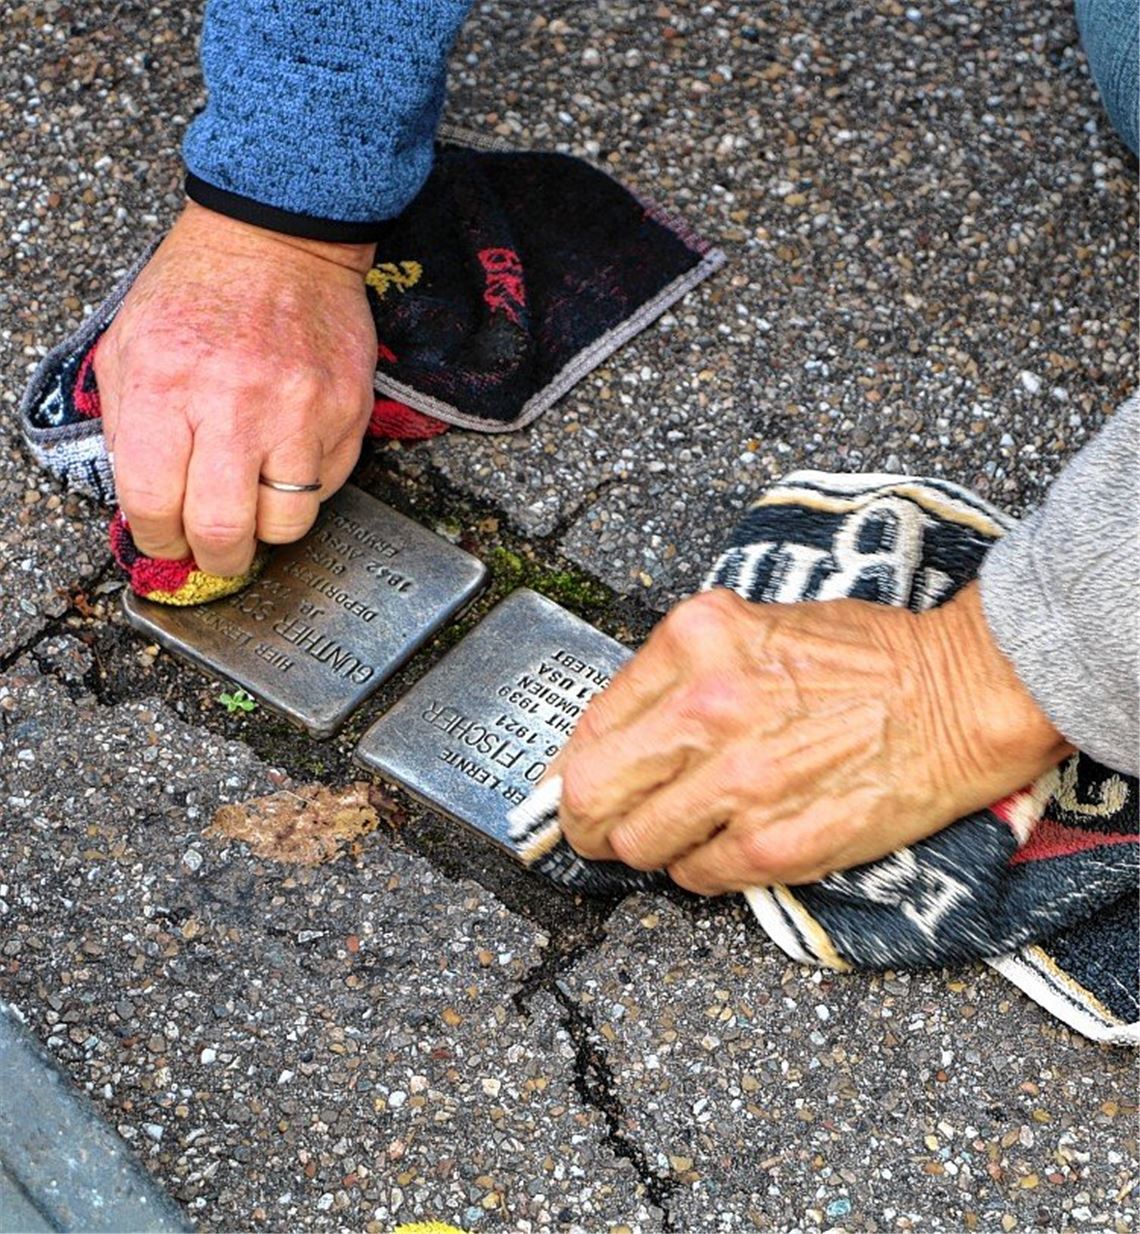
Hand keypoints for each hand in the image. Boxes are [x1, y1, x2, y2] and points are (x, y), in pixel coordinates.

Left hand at [94, 201, 377, 575]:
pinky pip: (328, 486)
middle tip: (214, 553)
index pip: (155, 503)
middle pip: (224, 529)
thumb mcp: (130, 346)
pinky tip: (287, 460)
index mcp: (167, 386)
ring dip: (266, 530)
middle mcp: (235, 403)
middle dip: (215, 558)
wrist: (278, 239)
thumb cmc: (197, 292)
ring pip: (286, 522)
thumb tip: (150, 507)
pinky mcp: (348, 411)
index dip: (158, 540)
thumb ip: (130, 428)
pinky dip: (305, 488)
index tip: (166, 543)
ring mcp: (301, 410)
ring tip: (255, 508)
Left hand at [557, 582, 1072, 893]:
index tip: (574, 789)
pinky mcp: (776, 843)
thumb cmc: (867, 658)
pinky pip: (698, 878)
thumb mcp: (753, 627)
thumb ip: (680, 675)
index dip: (573, 772)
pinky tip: (730, 845)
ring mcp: (739, 781)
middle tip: (601, 830)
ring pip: (639, 846)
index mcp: (694, 641)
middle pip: (592, 796)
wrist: (963, 693)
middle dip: (587, 823)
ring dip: (652, 848)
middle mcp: (705, 709)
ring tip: (684, 832)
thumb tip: (619, 736)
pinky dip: (703, 872)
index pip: (589, 729)